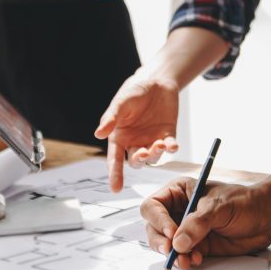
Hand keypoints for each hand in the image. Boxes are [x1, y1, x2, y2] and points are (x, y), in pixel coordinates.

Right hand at [95, 74, 180, 190]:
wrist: (156, 81)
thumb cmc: (134, 91)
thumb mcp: (120, 102)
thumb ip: (111, 118)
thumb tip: (98, 134)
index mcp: (120, 137)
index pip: (115, 159)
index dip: (115, 174)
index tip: (115, 189)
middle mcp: (135, 142)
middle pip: (136, 161)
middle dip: (139, 160)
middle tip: (143, 153)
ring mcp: (152, 140)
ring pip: (153, 157)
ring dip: (155, 153)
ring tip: (158, 144)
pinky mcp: (167, 135)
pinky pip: (169, 147)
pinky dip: (171, 148)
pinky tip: (172, 145)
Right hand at [141, 179, 270, 269]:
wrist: (266, 217)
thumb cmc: (244, 202)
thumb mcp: (219, 207)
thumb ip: (197, 224)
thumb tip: (177, 243)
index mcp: (179, 192)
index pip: (154, 206)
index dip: (158, 220)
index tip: (171, 233)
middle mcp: (178, 211)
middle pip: (154, 228)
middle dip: (160, 241)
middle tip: (171, 251)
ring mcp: (186, 230)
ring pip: (166, 245)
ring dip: (172, 255)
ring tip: (186, 260)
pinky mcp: (196, 246)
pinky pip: (182, 256)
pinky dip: (185, 260)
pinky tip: (196, 260)